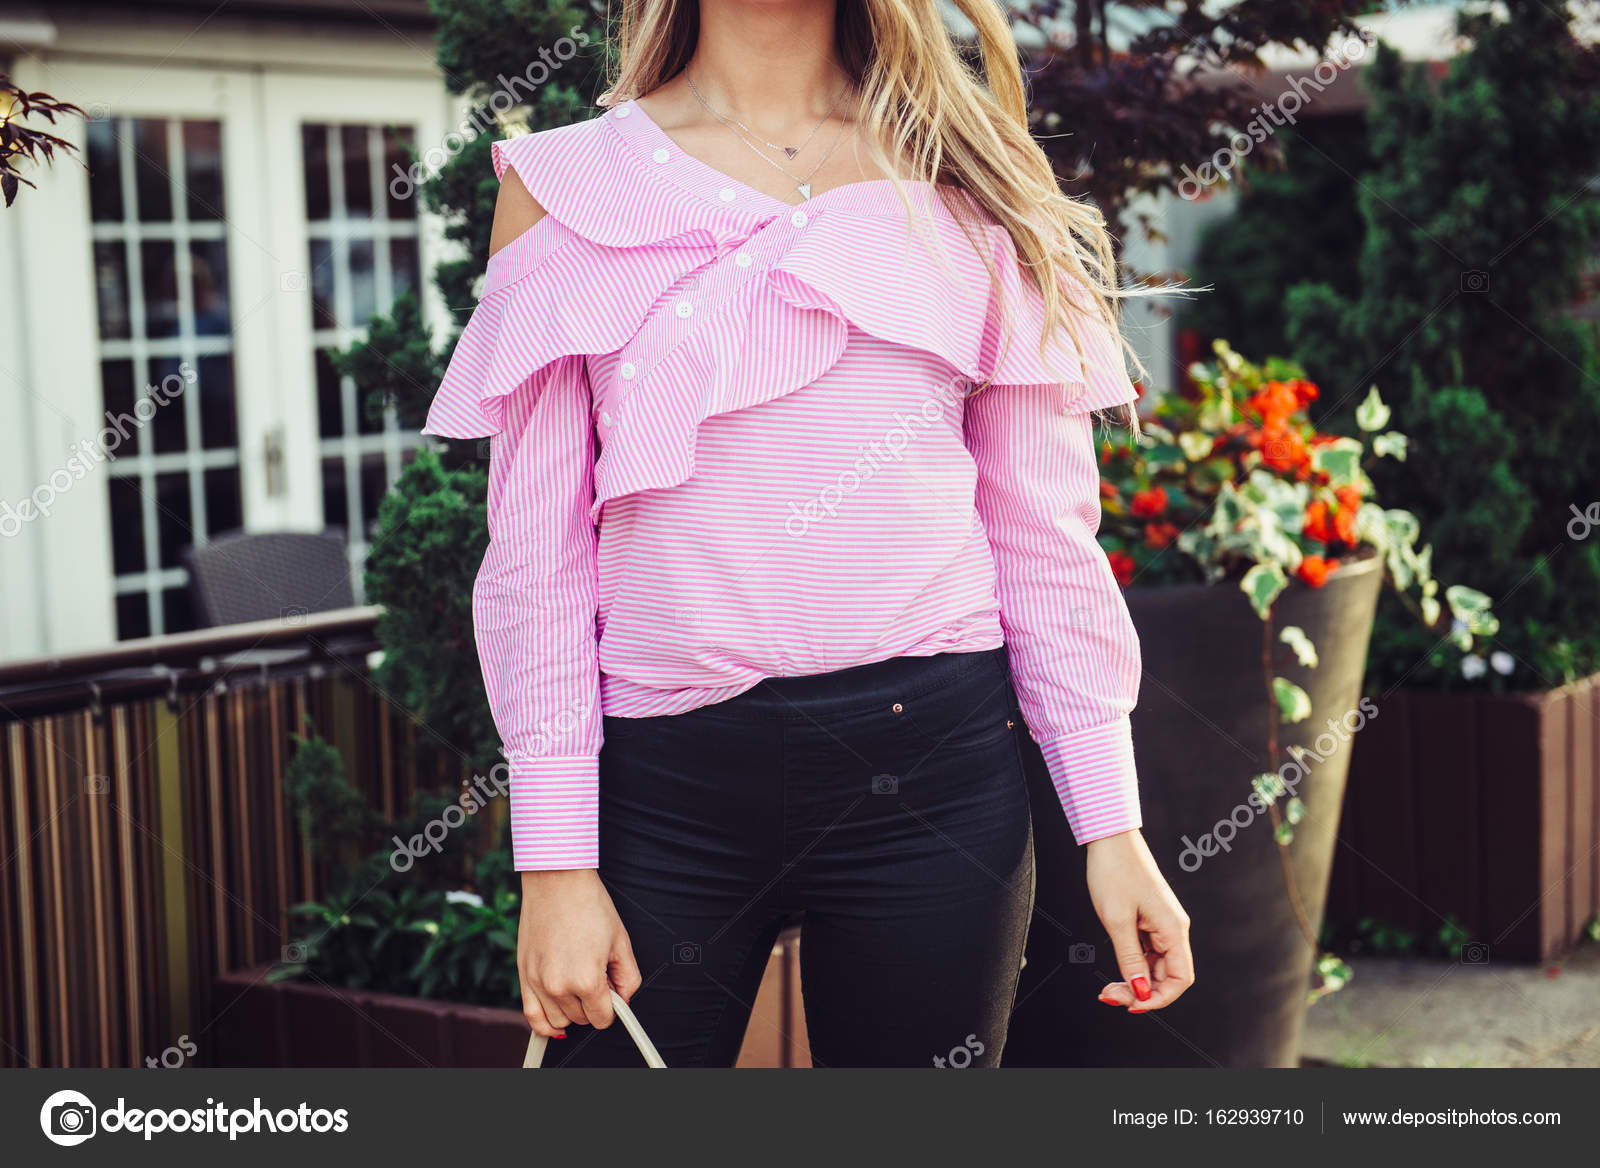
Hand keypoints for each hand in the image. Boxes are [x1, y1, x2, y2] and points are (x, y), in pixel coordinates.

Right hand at [517, 869, 641, 1037]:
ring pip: (558, 1022)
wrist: (557, 880)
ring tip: (576, 982)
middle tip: (595, 976)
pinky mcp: (523, 975)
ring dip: (571, 1010)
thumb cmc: (589, 905)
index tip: (611, 992)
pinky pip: (532, 1017)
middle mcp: (559, 986)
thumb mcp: (621, 941)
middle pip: (581, 1020)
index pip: (602, 1019)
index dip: (612, 1007)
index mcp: (587, 979)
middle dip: (592, 1004)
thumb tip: (623, 1002)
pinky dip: (545, 1025)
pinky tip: (556, 1018)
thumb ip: (628, 978)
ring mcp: (537, 982)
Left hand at [1084, 829, 1193, 1011]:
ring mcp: (1161, 924)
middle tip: (1109, 995)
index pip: (1180, 979)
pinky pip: (1147, 952)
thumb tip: (1139, 991)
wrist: (1109, 839)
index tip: (1132, 1004)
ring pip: (1155, 966)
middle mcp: (1172, 928)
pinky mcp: (1149, 919)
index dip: (1159, 998)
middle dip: (1141, 991)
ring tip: (1108, 986)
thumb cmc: (1114, 871)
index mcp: (1173, 928)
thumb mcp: (1117, 920)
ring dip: (1135, 980)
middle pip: (1167, 976)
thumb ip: (1129, 958)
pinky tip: (1116, 969)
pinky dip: (1132, 965)